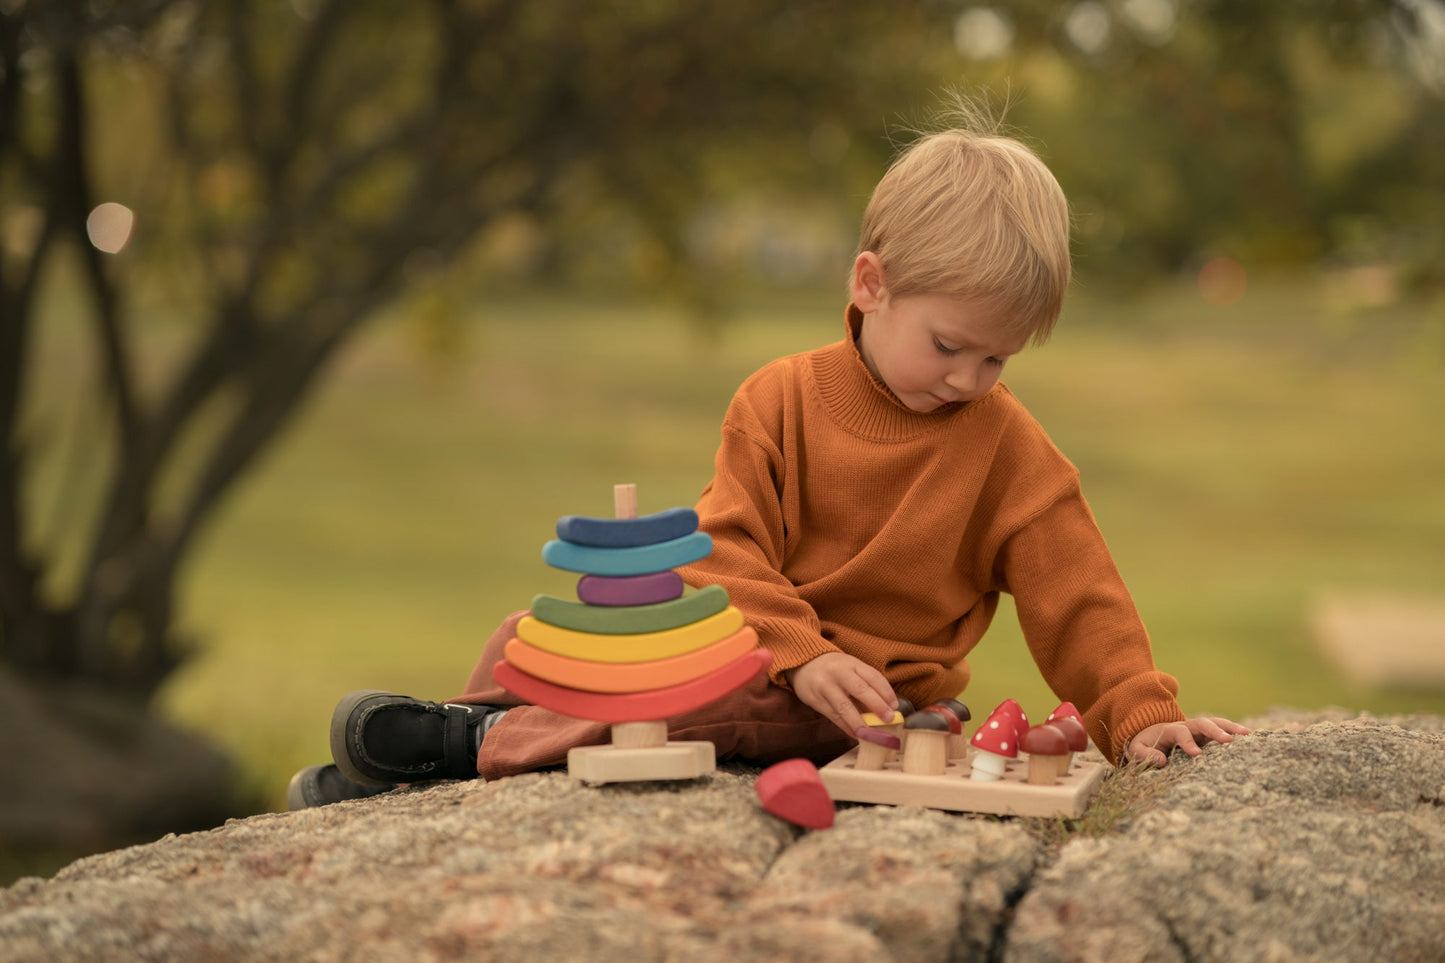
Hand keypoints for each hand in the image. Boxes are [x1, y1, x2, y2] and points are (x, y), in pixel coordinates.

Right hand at [788, 651, 897, 738]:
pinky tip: (856, 734)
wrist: (803, 663)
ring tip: (871, 734)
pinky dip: (846, 727)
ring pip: (844, 706)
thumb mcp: (850, 668)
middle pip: (860, 689)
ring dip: (860, 722)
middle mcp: (838, 673)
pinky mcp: (815, 699)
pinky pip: (833, 716)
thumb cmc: (834, 668)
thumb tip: (884, 709)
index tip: (895, 706)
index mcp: (851, 664)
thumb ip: (865, 685)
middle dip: (877, 706)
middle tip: (888, 719)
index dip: (886, 692)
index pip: (873, 677)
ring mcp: (825, 686)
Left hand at [1125, 716, 1251, 766]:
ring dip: (1230, 728)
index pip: (1181, 733)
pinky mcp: (1207, 737)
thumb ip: (1145, 755)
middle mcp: (1187, 727)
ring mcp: (1198, 731)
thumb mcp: (1137, 750)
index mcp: (1170, 730)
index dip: (1188, 742)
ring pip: (1215, 724)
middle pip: (1202, 723)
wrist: (1149, 738)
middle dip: (1215, 730)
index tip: (1197, 755)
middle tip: (1229, 741)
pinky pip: (1222, 733)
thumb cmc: (1144, 746)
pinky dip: (1234, 734)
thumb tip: (1162, 761)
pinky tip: (1249, 741)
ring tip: (1248, 735)